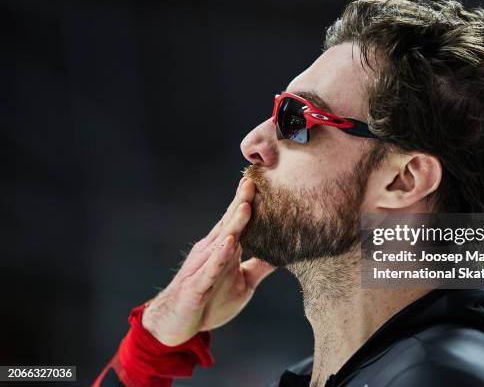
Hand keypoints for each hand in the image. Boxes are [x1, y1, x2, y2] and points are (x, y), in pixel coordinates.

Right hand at [141, 177, 274, 345]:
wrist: (177, 325)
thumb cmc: (210, 301)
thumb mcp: (243, 283)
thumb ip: (260, 267)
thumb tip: (284, 253)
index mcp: (222, 249)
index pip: (236, 221)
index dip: (246, 201)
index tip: (260, 181)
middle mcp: (211, 252)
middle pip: (228, 224)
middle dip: (241, 202)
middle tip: (252, 180)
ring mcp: (202, 267)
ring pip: (220, 242)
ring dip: (233, 224)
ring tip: (246, 205)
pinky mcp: (197, 286)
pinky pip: (209, 269)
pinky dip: (219, 256)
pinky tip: (230, 243)